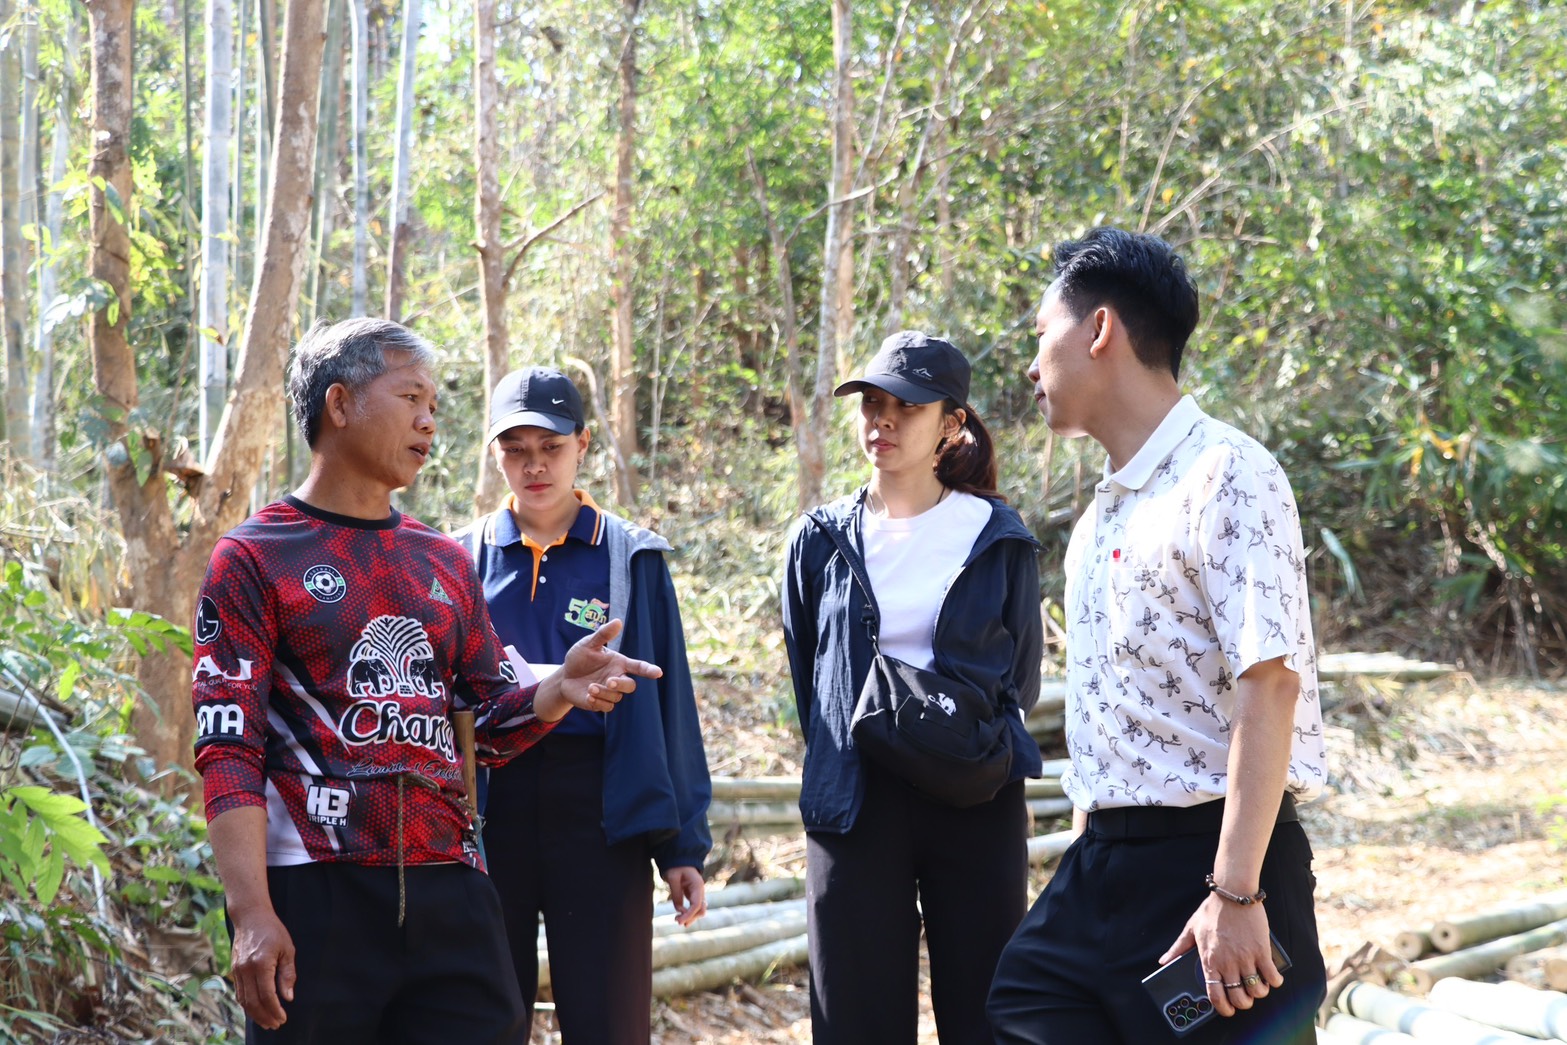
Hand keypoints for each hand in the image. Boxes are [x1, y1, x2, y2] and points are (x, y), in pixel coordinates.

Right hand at [229, 906, 296, 1029]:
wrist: (250, 917)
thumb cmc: (273, 931)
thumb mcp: (287, 949)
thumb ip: (287, 974)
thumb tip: (288, 998)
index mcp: (261, 964)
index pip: (267, 995)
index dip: (275, 1010)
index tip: (283, 1018)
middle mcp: (246, 970)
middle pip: (253, 1002)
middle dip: (265, 1017)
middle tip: (276, 1025)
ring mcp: (237, 971)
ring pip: (244, 1000)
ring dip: (255, 1014)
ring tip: (267, 1022)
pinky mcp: (234, 970)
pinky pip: (239, 993)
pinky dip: (247, 1005)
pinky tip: (256, 1010)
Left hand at [537, 619, 661, 720]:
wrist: (564, 677)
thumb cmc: (579, 658)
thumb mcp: (589, 644)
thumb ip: (603, 635)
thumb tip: (618, 622)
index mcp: (619, 663)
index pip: (638, 667)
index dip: (649, 670)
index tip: (658, 673)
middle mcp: (617, 678)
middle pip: (630, 686)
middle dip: (621, 684)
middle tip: (609, 681)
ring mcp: (610, 692)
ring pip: (617, 697)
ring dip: (604, 693)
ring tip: (590, 687)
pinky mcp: (600, 703)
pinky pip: (607, 707)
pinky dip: (599, 702)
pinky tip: (588, 695)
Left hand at [663, 866, 706, 926]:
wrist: (678, 858)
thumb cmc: (675, 866)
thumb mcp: (673, 877)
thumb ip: (676, 893)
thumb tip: (679, 910)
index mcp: (697, 885)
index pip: (696, 905)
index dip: (688, 915)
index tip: (678, 921)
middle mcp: (700, 891)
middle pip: (701, 910)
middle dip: (691, 918)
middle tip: (677, 921)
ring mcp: (698, 893)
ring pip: (699, 910)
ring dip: (691, 917)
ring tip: (678, 920)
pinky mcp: (693, 895)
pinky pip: (694, 907)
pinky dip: (689, 913)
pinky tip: (681, 915)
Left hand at [1159, 894, 1281, 1017]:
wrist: (1233, 893)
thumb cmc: (1212, 910)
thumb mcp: (1191, 928)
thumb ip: (1178, 947)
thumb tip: (1164, 961)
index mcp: (1209, 960)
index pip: (1215, 995)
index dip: (1223, 1008)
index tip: (1227, 1010)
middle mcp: (1228, 963)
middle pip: (1239, 998)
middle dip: (1243, 1003)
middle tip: (1244, 997)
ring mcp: (1246, 958)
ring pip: (1257, 991)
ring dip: (1258, 993)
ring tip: (1257, 986)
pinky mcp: (1262, 951)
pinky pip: (1272, 976)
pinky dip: (1274, 982)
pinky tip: (1271, 978)